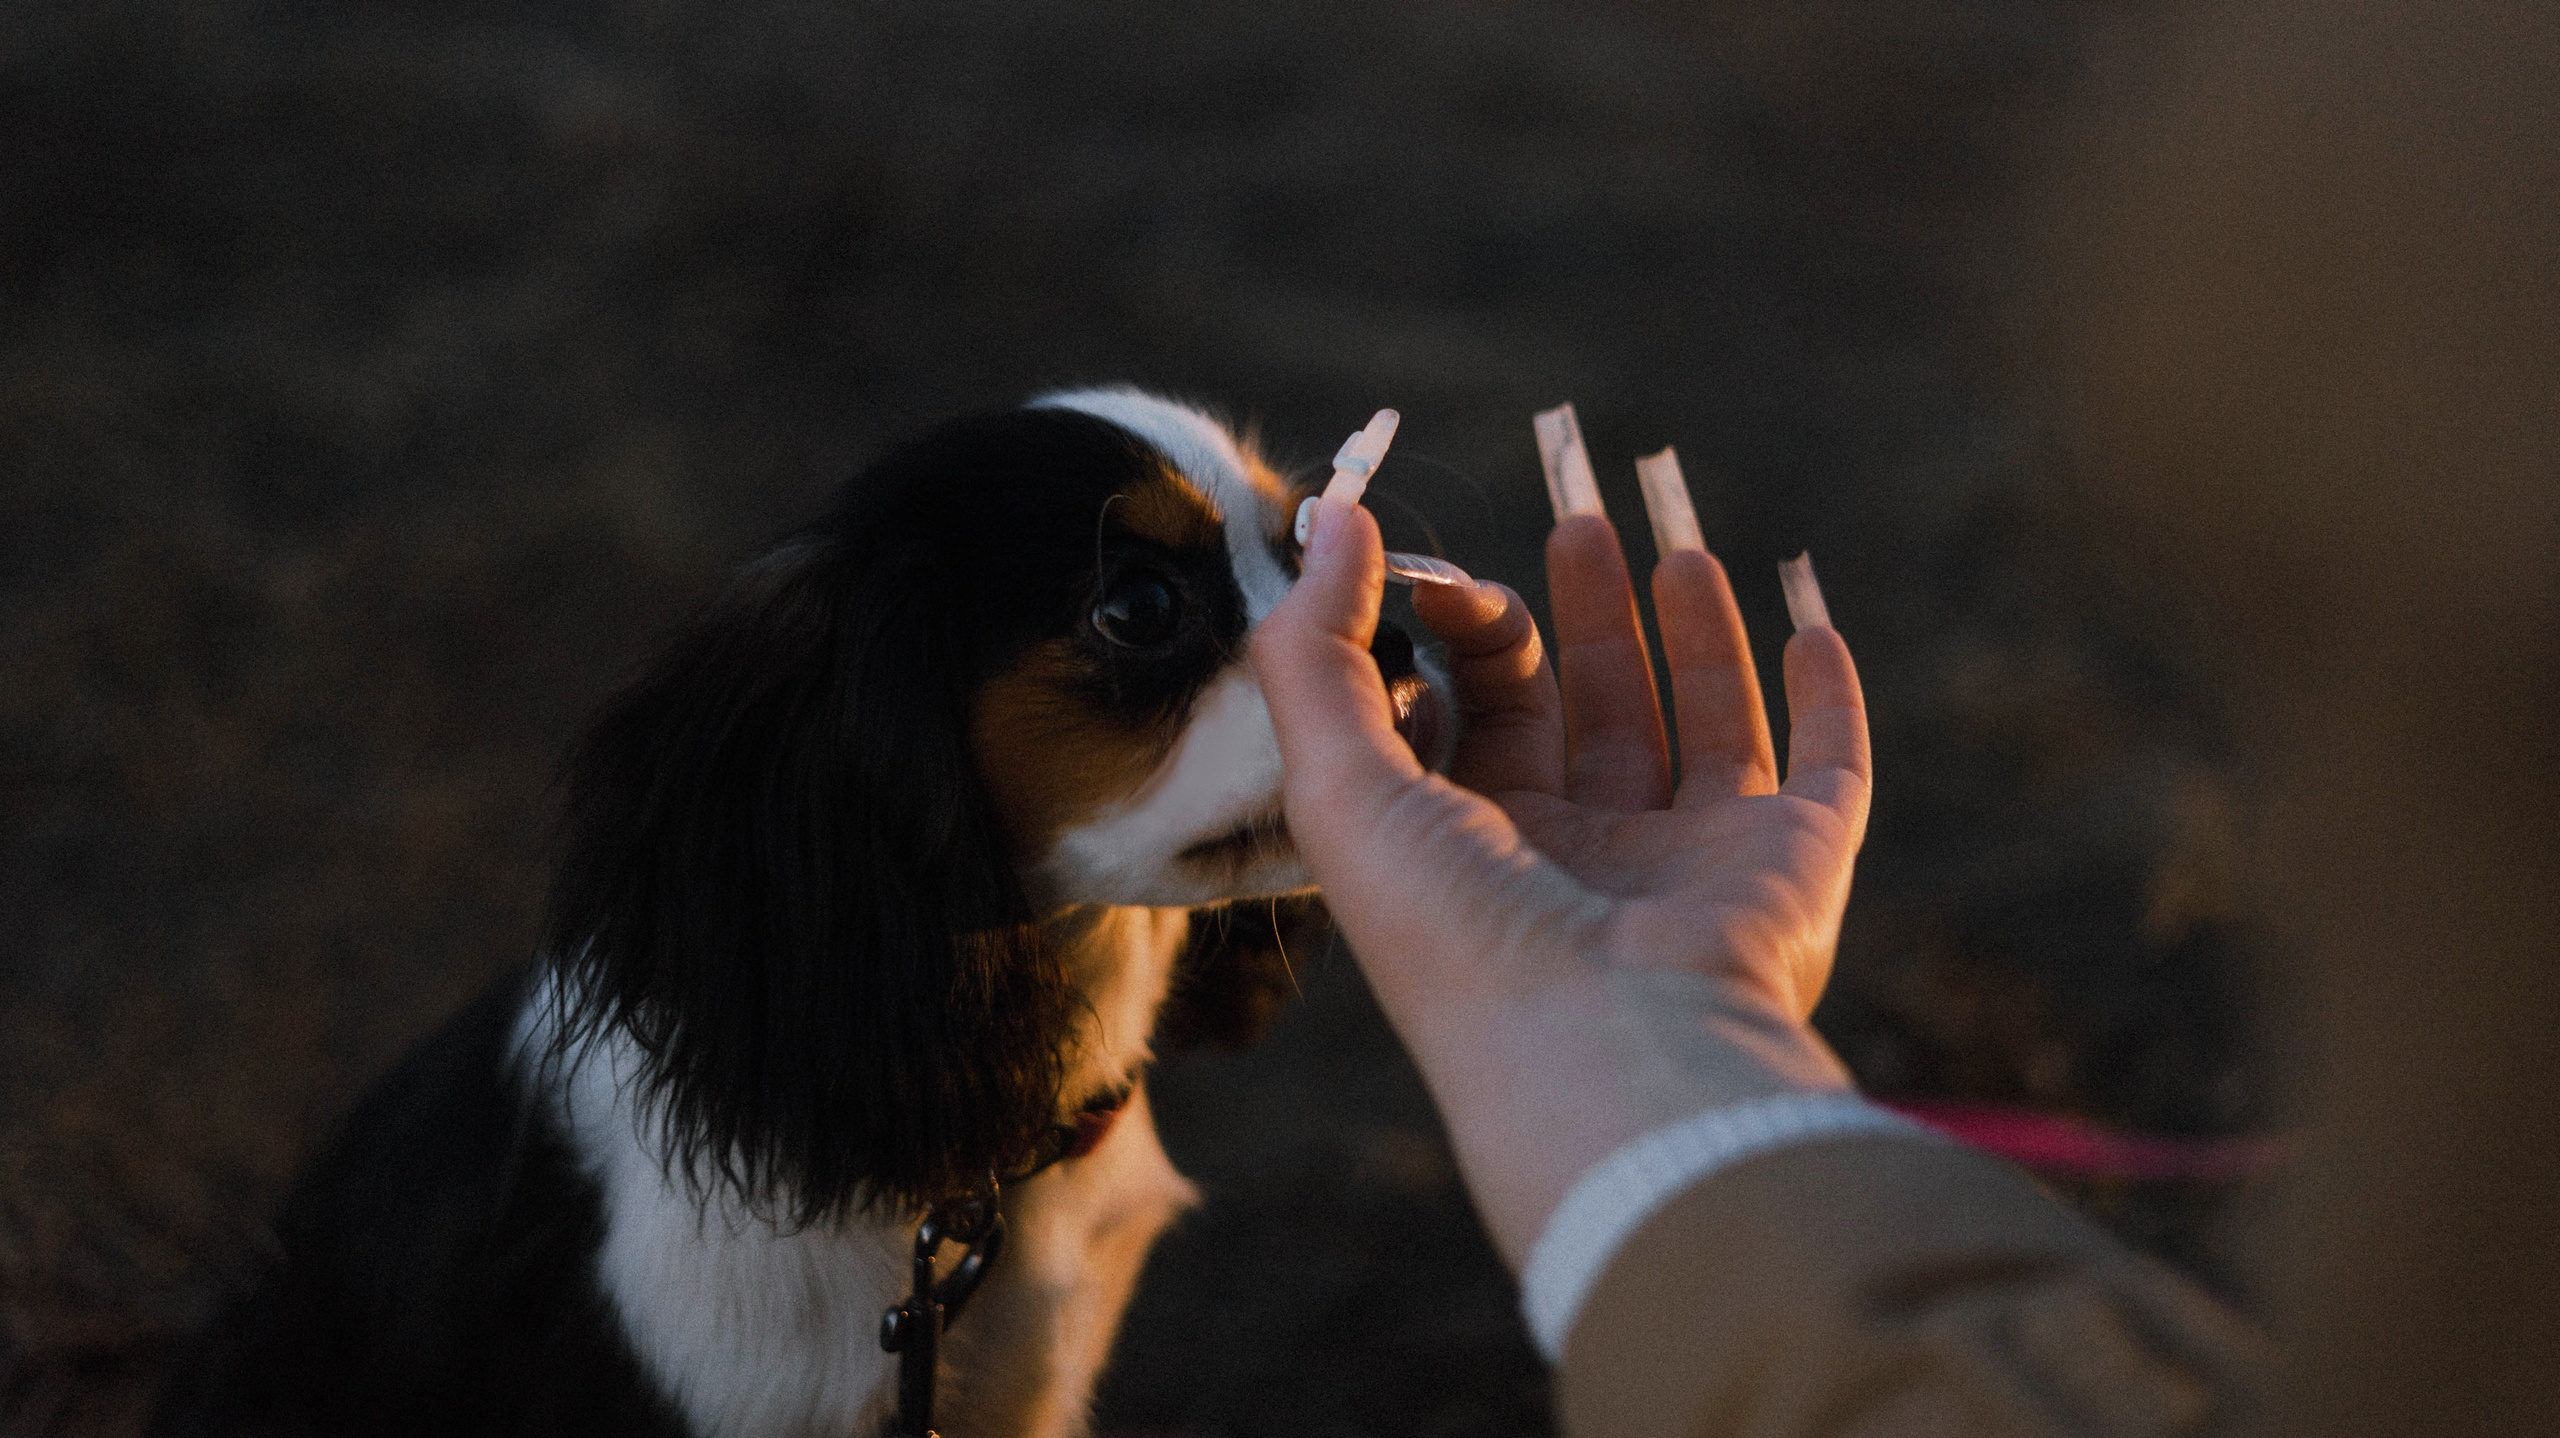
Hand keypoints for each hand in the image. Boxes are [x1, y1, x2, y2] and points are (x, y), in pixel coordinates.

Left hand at [1252, 500, 1872, 1268]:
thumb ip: (1315, 652)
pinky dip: (1826, 696)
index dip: (1459, 642)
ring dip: (1690, 634)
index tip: (1441, 586)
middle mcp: (1585, 862)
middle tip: (1573, 515)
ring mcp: (1694, 867)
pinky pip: (1825, 767)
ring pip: (1701, 726)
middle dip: (1578, 614)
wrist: (1602, 1053)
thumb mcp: (1339, 784)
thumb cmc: (1456, 934)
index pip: (1473, 722)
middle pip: (1586, 710)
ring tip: (1672, 540)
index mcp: (1475, 854)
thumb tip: (1335, 522)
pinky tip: (1805, 617)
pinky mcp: (1793, 866)